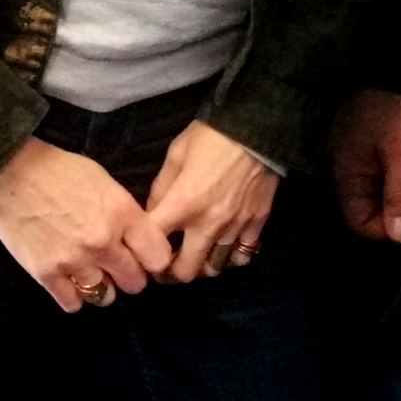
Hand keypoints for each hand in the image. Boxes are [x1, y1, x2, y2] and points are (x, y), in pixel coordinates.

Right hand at [0, 137, 173, 310]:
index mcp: (122, 213)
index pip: (159, 257)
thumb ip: (125, 214)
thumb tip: (138, 240)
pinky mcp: (46, 274)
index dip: (155, 260)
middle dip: (130, 275)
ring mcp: (74, 261)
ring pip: (105, 296)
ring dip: (102, 287)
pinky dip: (74, 296)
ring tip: (93, 273)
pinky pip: (73, 304)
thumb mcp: (106, 183)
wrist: (13, 172)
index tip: (146, 258)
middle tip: (118, 266)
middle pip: (135, 283)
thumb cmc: (62, 170)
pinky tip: (70, 281)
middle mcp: (103, 242)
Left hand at [145, 120, 276, 281]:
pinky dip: (231, 257)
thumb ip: (162, 187)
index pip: (153, 244)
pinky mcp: (256, 224)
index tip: (141, 253)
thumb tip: (152, 213)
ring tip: (197, 255)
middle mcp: (208, 224)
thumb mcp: (176, 153)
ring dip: (201, 266)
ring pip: (214, 269)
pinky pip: (242, 256)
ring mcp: (234, 227)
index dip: (142, 253)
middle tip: (168, 263)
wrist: (258, 128)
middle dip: (171, 273)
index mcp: (183, 204)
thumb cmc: (211, 136)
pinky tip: (225, 246)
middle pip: (185, 272)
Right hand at [330, 89, 400, 243]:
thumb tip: (399, 237)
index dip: (386, 228)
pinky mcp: (370, 139)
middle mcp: (345, 164)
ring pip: (377, 189)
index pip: (359, 220)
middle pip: (368, 206)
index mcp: (346, 169)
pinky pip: (382, 170)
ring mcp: (356, 150)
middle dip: (395, 211)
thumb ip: (400, 195)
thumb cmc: (400, 108)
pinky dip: (399, 175)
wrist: (395, 60)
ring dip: (400, 193)